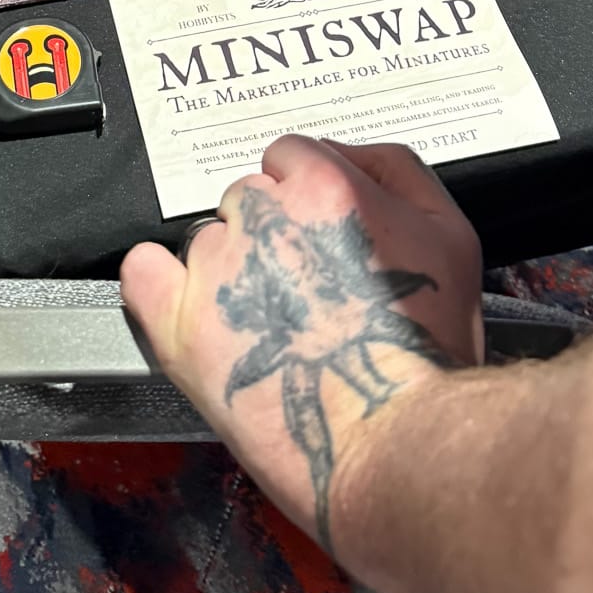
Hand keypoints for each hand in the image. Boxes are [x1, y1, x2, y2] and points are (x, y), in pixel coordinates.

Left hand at [121, 137, 482, 556]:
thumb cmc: (428, 349)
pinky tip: (183, 298)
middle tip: (301, 286)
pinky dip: (155, 280)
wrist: (396, 439)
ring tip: (270, 322)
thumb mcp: (450, 232)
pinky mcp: (182, 326)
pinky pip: (142, 273)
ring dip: (229, 269)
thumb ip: (394, 169)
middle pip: (246, 198)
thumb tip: (347, 153)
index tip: (313, 230)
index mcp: (326, 188)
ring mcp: (218, 272)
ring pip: (206, 240)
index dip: (302, 194)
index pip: (287, 156)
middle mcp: (266, 220)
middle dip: (270, 234)